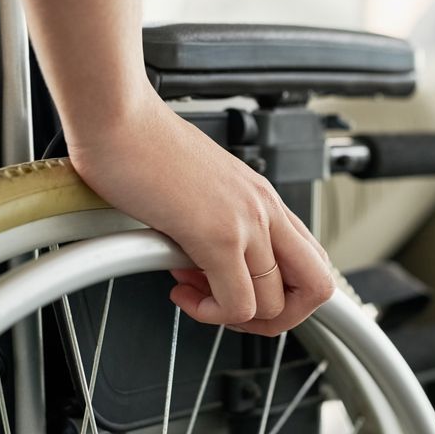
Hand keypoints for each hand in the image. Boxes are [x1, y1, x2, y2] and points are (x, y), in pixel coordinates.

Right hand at [67, 87, 333, 335]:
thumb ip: (212, 224)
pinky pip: (237, 305)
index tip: (244, 291)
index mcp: (263, 198)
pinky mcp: (219, 236)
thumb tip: (201, 267)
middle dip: (280, 316)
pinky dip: (210, 314)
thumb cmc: (142, 147)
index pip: (312, 261)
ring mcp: (247, 223)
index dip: (284, 292)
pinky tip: (181, 293)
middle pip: (317, 287)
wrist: (117, 117)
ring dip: (234, 316)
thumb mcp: (198, 188)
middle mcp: (265, 209)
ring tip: (194, 293)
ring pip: (276, 305)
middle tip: (233, 311)